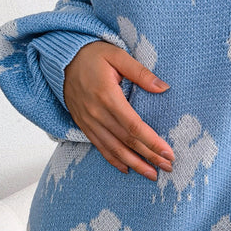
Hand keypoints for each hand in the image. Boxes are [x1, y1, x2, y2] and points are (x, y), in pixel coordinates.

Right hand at [63, 41, 174, 180]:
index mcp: (107, 96)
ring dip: (134, 164)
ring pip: (114, 149)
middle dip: (149, 156)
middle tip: (168, 167)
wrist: (62, 60)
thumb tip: (163, 87)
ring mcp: (89, 122)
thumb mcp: (118, 56)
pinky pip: (100, 147)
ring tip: (152, 174)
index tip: (168, 153)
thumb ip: (141, 73)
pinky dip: (114, 160)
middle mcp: (97, 113)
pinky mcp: (84, 125)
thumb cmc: (92, 55)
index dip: (152, 142)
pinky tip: (127, 169)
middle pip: (127, 141)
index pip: (134, 126)